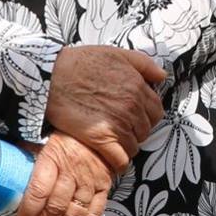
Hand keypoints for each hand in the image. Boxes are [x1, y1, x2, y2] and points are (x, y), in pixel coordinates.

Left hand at [14, 133, 112, 215]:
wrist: (95, 131)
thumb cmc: (63, 137)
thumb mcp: (41, 140)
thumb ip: (27, 156)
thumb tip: (5, 172)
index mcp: (53, 157)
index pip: (39, 189)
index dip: (29, 210)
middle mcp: (72, 171)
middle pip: (56, 207)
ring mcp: (89, 181)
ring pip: (74, 214)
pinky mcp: (103, 188)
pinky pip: (94, 214)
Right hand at [43, 45, 164, 172]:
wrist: (53, 75)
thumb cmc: (82, 63)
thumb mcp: (118, 54)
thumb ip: (144, 64)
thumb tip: (161, 76)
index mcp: (137, 87)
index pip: (155, 111)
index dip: (146, 116)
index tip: (136, 118)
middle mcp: (131, 106)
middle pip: (145, 130)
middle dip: (136, 131)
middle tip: (122, 129)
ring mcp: (117, 123)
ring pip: (134, 145)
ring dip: (125, 145)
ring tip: (113, 141)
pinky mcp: (101, 138)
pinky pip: (120, 159)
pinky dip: (118, 162)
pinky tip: (111, 158)